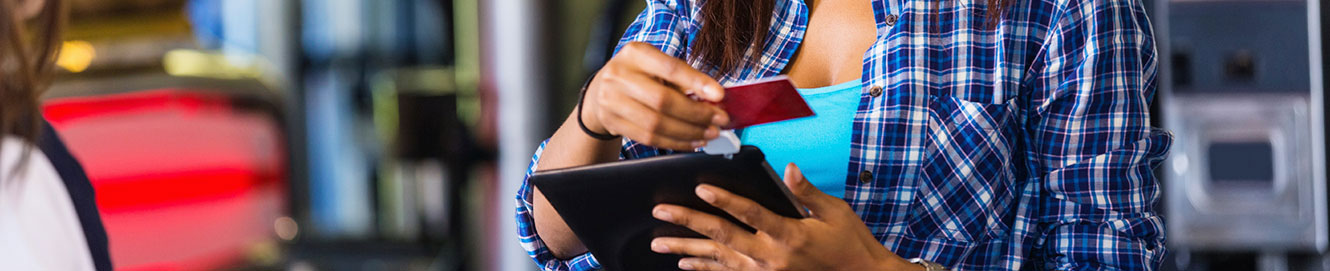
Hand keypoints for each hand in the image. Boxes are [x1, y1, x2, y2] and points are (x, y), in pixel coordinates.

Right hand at [582, 42, 729, 149]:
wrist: (601, 91)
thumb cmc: (638, 75)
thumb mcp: (656, 66)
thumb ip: (682, 79)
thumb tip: (715, 98)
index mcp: (635, 53)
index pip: (670, 68)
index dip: (696, 83)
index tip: (719, 95)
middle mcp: (619, 75)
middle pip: (663, 100)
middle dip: (696, 113)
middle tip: (719, 120)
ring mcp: (612, 100)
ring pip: (656, 123)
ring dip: (688, 132)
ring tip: (709, 133)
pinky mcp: (613, 122)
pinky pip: (649, 138)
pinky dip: (675, 142)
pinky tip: (692, 141)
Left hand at [650, 163, 921, 270]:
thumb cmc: (849, 243)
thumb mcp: (835, 213)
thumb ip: (806, 192)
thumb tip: (788, 168)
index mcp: (789, 235)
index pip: (750, 214)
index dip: (725, 200)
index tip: (701, 188)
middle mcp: (771, 257)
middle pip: (722, 237)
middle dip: (689, 222)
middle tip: (660, 211)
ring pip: (717, 259)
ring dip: (686, 250)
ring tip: (658, 243)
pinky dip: (704, 269)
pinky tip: (684, 263)